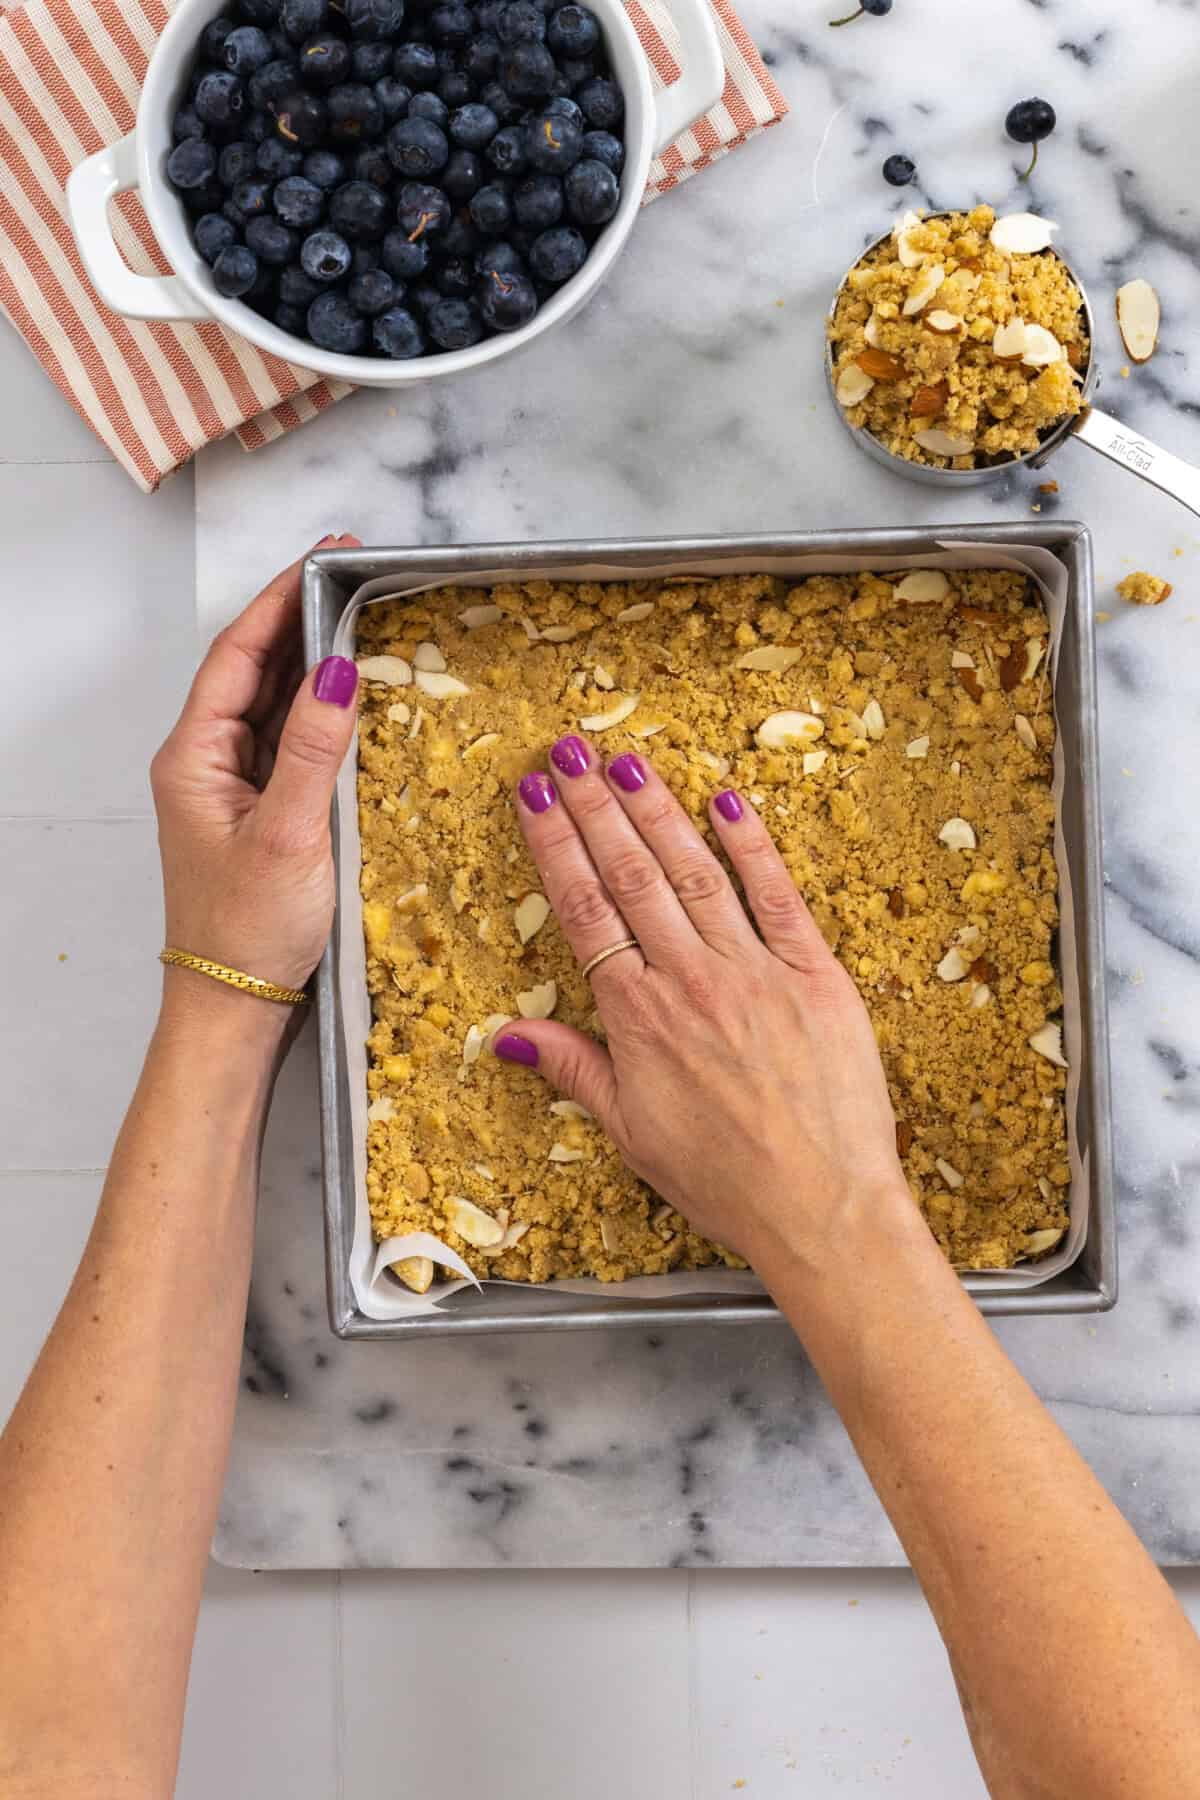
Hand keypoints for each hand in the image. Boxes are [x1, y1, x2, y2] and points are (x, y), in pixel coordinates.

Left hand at [151, 536, 360, 1021]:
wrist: (236, 1006)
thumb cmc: (249, 929)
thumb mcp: (288, 834)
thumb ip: (312, 749)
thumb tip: (339, 670)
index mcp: (193, 757)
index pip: (237, 653)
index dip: (281, 598)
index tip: (328, 557)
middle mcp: (205, 762)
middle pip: (252, 669)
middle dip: (301, 617)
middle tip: (357, 576)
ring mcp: (231, 786)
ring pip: (271, 703)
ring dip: (312, 661)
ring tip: (363, 618)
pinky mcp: (259, 810)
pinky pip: (288, 741)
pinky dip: (319, 711)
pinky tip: (353, 696)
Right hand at [492, 738, 913, 1273]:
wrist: (822, 1207)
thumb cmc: (726, 1181)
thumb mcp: (631, 1134)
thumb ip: (574, 1071)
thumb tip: (508, 1035)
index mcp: (638, 1019)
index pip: (584, 910)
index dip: (554, 846)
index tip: (532, 796)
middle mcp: (690, 980)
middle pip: (631, 875)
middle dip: (594, 807)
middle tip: (566, 752)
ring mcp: (755, 971)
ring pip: (695, 872)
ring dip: (657, 811)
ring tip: (625, 761)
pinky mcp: (816, 973)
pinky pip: (778, 895)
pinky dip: (752, 845)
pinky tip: (727, 801)